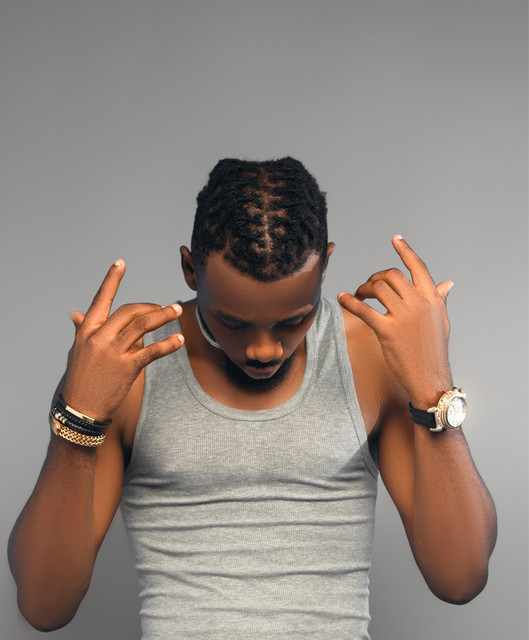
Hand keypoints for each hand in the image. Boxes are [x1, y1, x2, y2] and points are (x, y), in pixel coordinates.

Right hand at [61, 259, 183, 421]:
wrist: (80, 410)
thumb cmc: (80, 379)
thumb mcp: (77, 351)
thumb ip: (82, 330)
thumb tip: (76, 312)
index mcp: (87, 331)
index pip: (101, 300)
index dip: (111, 280)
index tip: (120, 263)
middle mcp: (99, 338)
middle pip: (129, 311)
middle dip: (150, 306)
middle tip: (166, 307)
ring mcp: (112, 353)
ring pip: (142, 326)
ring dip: (163, 316)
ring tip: (177, 311)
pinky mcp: (126, 369)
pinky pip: (151, 352)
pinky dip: (167, 344)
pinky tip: (179, 340)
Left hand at [338, 236, 453, 407]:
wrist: (430, 379)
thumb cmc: (434, 351)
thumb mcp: (441, 322)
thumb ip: (440, 300)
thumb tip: (448, 283)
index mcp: (433, 299)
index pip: (419, 268)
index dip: (406, 251)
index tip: (396, 238)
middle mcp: (419, 304)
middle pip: (393, 275)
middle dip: (377, 276)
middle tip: (369, 285)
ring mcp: (404, 317)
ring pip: (379, 289)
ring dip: (364, 288)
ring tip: (359, 295)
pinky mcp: (388, 331)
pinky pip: (365, 310)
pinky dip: (350, 302)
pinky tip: (342, 298)